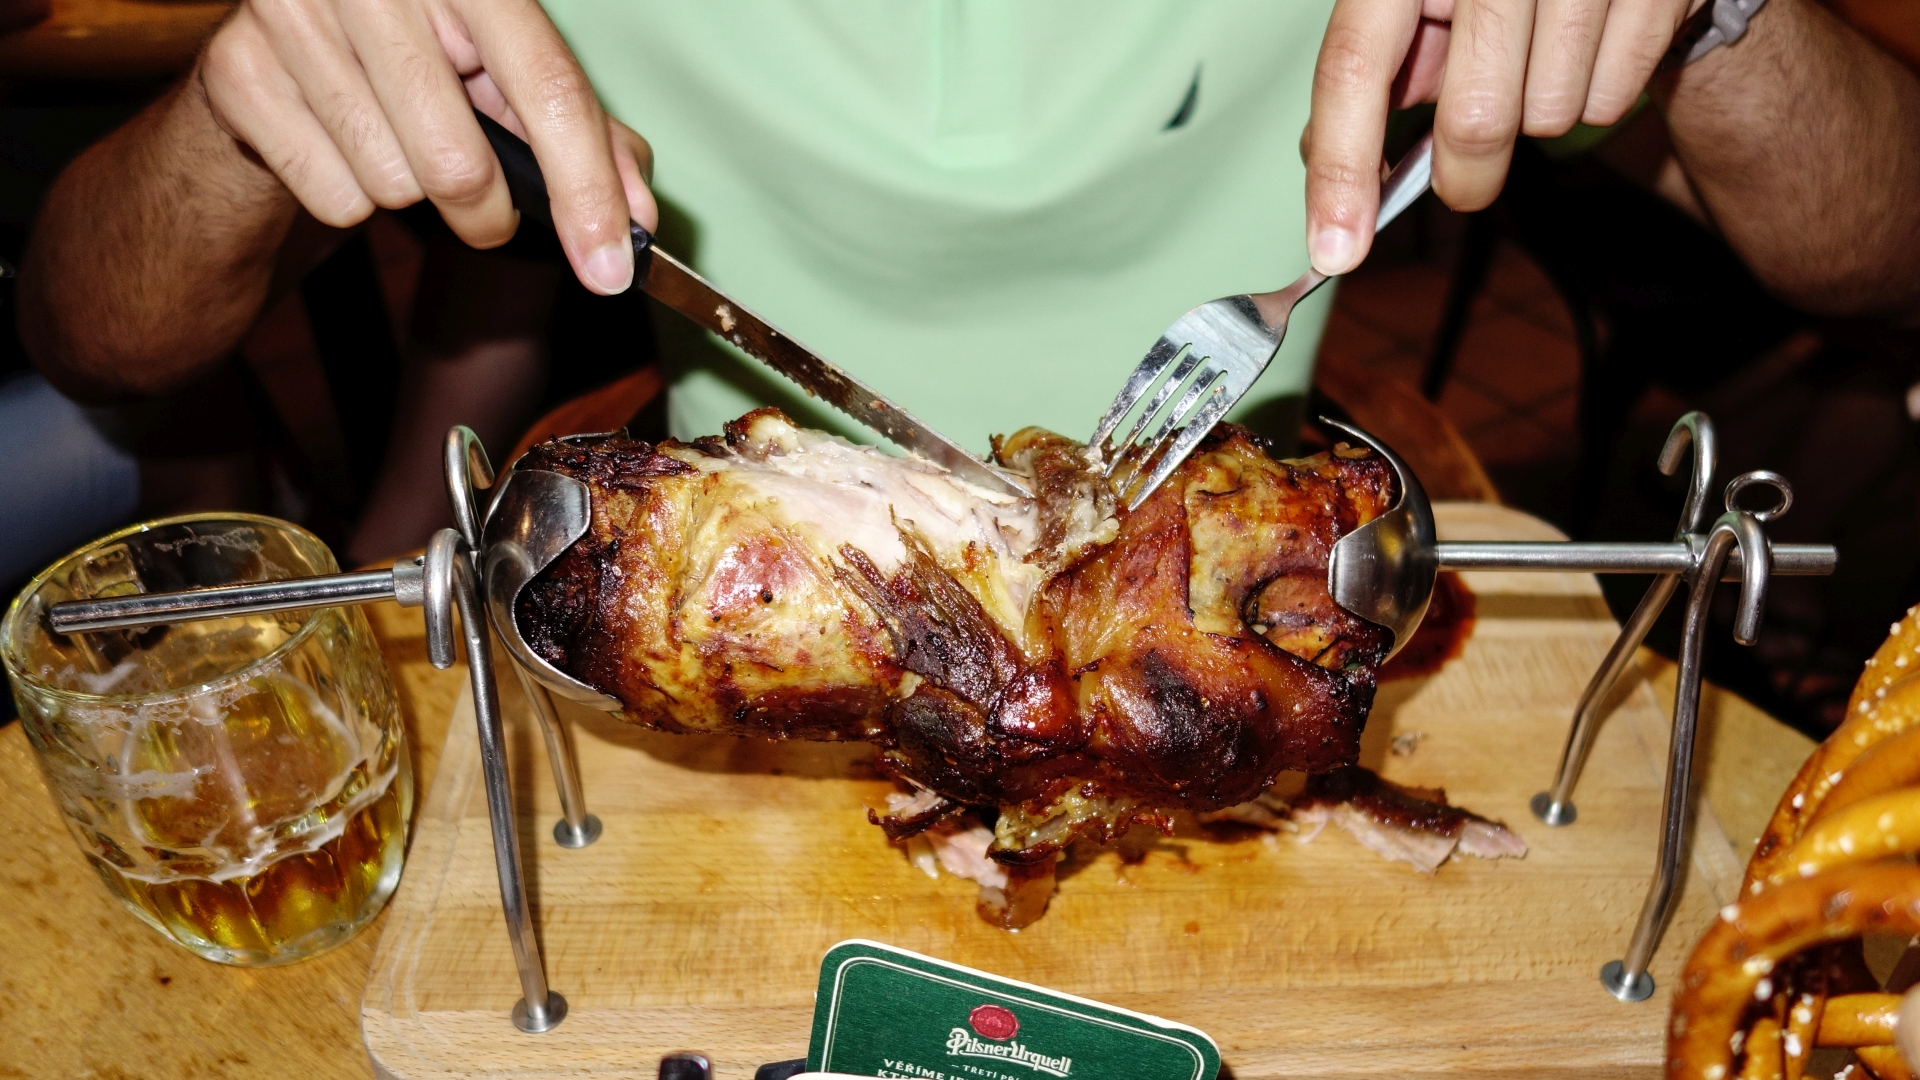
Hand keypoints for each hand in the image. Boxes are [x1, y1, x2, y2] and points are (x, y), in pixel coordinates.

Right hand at [198, 0, 656, 293]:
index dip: (588, 189)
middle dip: (487, 215)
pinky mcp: (237, 70)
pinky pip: (334, 197)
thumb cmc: (413, 64)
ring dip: (408, 193)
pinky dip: (345, 196)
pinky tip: (333, 141)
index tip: (609, 266)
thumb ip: (583, 136)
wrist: (275, 60)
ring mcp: (294, 13)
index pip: (548, 86)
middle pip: (463, 162)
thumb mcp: (504, 76)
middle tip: (480, 202)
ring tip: (388, 138)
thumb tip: (634, 219)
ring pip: (397, 185)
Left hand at [1304, 0, 1695, 274]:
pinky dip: (1597, 96)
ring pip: (1547, 116)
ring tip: (1540, 61)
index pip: (1352, 66)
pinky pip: (1609, 100)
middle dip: (1466, 174)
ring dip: (1539, 117)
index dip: (1341, 167)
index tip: (1336, 250)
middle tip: (1465, 172)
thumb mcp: (1426, 4)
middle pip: (1472, 121)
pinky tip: (1592, 46)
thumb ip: (1379, 76)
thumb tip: (1337, 175)